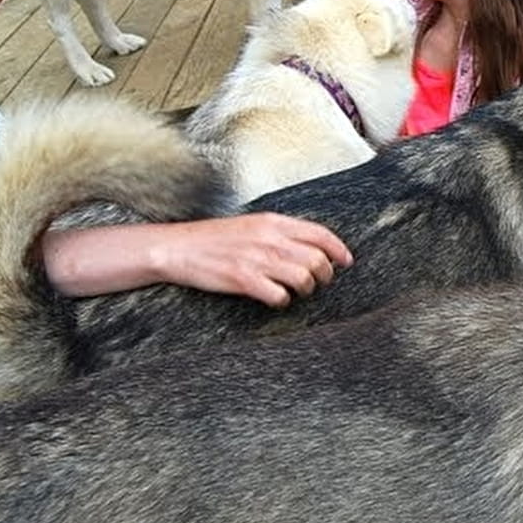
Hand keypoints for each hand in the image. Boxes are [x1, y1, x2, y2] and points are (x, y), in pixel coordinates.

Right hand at [148, 213, 352, 307]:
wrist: (176, 247)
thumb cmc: (214, 238)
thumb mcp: (251, 224)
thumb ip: (279, 232)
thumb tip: (309, 245)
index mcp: (272, 222)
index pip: (319, 233)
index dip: (339, 249)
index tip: (346, 262)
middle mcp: (269, 238)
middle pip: (317, 259)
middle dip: (324, 275)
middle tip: (318, 282)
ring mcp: (257, 259)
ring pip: (304, 278)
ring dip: (305, 289)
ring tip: (295, 291)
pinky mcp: (243, 279)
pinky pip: (279, 296)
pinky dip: (282, 300)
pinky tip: (274, 298)